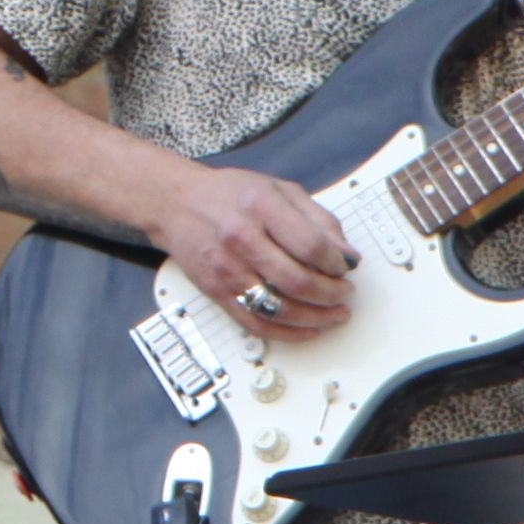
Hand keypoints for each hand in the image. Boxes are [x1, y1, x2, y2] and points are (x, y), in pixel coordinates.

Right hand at [154, 164, 354, 339]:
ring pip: (280, 309)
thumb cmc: (228, 195)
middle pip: (298, 281)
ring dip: (316, 318)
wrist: (176, 203)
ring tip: (333, 313)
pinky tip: (307, 329)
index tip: (345, 266)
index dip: (337, 263)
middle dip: (332, 294)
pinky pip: (256, 323)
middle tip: (344, 293)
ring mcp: (228, 269)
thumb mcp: (279, 189)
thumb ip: (318, 218)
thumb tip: (346, 254)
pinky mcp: (217, 292)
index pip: (311, 245)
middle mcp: (241, 238)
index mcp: (260, 207)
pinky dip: (287, 333)